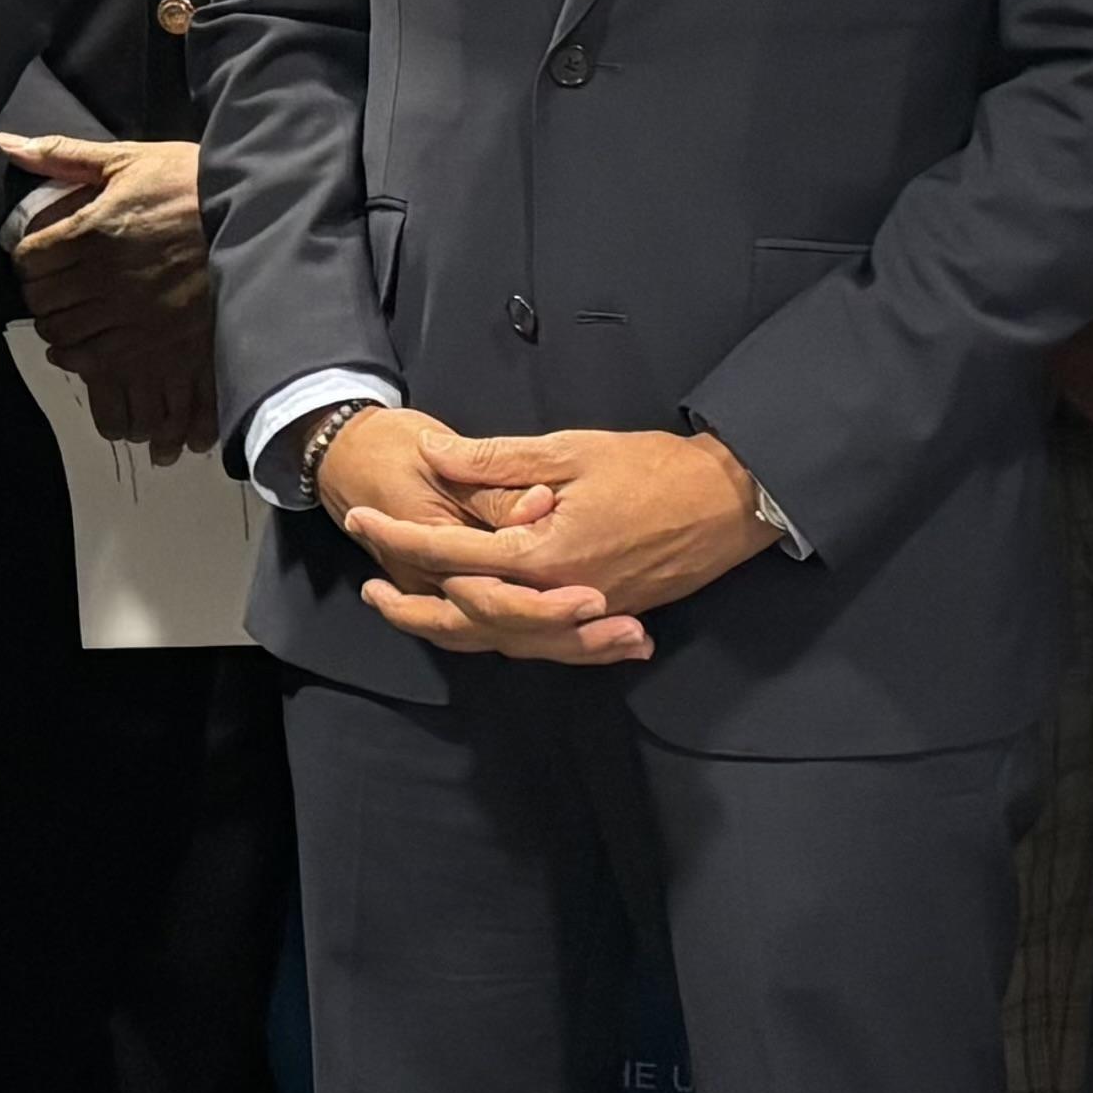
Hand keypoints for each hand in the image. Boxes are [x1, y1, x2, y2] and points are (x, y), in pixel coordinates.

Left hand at [4, 134, 217, 455]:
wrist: (258, 219)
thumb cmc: (192, 185)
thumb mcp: (129, 159)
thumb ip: (64, 154)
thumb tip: (7, 143)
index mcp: (91, 229)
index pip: (28, 260)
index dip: (29, 257)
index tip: (42, 254)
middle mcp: (103, 277)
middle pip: (40, 300)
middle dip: (41, 290)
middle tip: (56, 283)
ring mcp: (127, 314)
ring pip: (61, 332)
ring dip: (57, 322)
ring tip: (72, 310)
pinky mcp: (152, 342)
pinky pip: (92, 362)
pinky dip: (78, 355)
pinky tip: (84, 341)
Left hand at [326, 416, 773, 667]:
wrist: (732, 502)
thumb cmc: (655, 469)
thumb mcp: (570, 449)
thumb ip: (496, 460)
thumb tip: (433, 456)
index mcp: (545, 555)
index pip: (452, 554)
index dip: (399, 536)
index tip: (360, 518)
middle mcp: (560, 598)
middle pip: (468, 617)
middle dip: (413, 605)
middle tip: (371, 587)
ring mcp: (586, 616)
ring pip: (503, 639)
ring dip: (451, 628)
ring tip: (410, 609)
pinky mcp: (607, 619)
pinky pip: (542, 642)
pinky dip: (506, 636)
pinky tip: (480, 627)